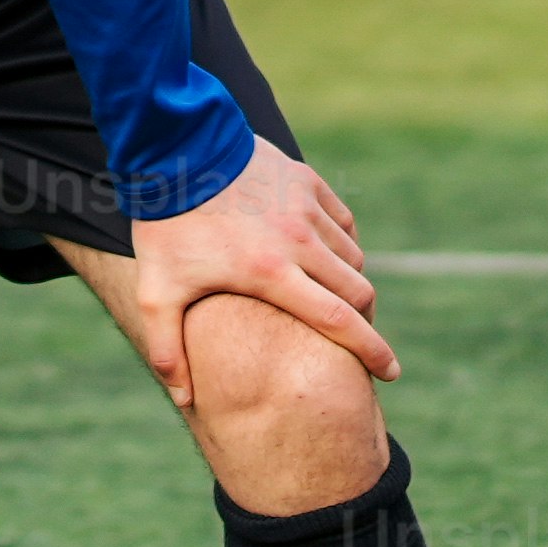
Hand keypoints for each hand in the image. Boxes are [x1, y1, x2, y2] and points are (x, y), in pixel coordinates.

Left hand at [103, 139, 394, 390]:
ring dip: (351, 284)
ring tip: (332, 300)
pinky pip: (344, 222)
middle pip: (358, 292)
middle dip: (365, 322)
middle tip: (354, 338)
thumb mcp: (156, 290)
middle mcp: (299, 241)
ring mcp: (306, 208)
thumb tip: (183, 398)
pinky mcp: (306, 181)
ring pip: (353, 257)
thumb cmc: (166, 224)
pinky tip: (325, 256)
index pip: (338, 321)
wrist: (173, 148)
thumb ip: (167, 347)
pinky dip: (344, 244)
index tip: (391, 373)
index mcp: (271, 273)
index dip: (371, 351)